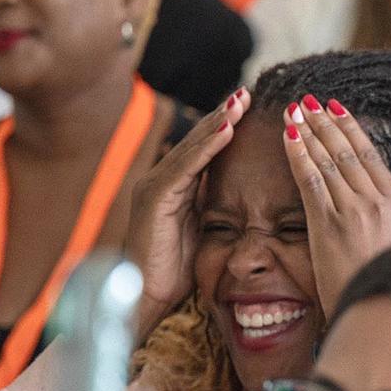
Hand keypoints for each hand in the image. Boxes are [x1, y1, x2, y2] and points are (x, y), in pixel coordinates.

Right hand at [123, 87, 246, 339]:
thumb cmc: (173, 272)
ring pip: (192, 148)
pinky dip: (207, 147)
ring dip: (218, 122)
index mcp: (173, 188)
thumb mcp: (201, 232)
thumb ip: (211, 207)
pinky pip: (186, 167)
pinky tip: (227, 130)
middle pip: (197, 141)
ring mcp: (154, 186)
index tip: (248, 107)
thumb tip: (239, 194)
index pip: (203, 151)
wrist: (143, 297)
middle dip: (222, 115)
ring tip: (240, 102)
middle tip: (247, 92)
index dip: (224, 127)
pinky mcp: (155, 198)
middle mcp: (160, 181)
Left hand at [283, 94, 390, 316]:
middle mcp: (374, 202)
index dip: (351, 129)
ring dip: (309, 132)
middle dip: (325, 123)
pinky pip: (310, 181)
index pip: (370, 156)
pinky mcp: (327, 225)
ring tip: (295, 110)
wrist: (382, 310)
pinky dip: (299, 155)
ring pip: (327, 161)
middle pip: (346, 152)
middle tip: (308, 101)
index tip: (336, 108)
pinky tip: (288, 137)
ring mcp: (350, 211)